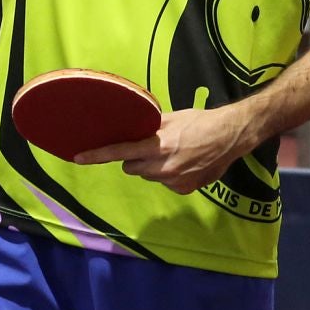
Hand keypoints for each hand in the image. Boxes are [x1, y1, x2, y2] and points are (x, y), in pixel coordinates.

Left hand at [71, 107, 251, 194]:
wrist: (230, 137)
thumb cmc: (200, 122)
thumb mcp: (172, 119)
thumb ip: (149, 128)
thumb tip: (131, 131)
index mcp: (157, 146)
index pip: (120, 152)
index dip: (98, 155)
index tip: (79, 158)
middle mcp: (162, 167)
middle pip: (132, 168)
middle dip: (136, 159)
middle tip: (152, 147)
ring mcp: (173, 181)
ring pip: (149, 176)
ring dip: (154, 167)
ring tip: (174, 153)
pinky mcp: (183, 189)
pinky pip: (165, 183)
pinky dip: (170, 175)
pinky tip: (185, 163)